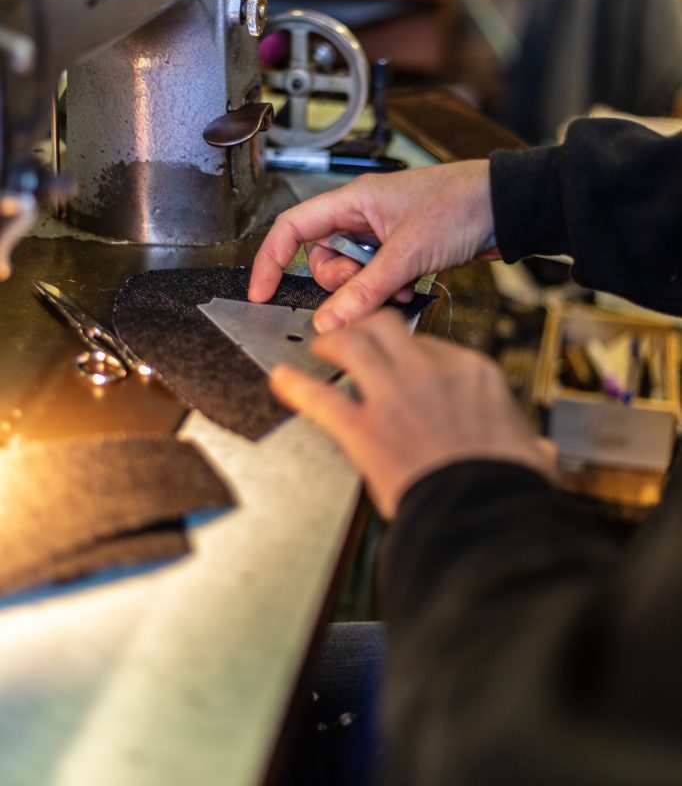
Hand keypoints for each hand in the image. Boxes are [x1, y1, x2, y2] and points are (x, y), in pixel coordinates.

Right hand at [249, 160, 498, 332]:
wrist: (508, 206)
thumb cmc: (461, 205)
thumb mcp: (407, 252)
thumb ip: (366, 289)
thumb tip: (329, 321)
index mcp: (353, 201)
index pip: (293, 228)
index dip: (272, 259)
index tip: (263, 292)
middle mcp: (362, 215)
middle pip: (323, 258)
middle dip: (340, 283)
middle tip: (367, 288)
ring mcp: (383, 234)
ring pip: (352, 273)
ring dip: (369, 290)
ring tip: (400, 287)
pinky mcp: (403, 250)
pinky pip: (378, 279)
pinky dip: (389, 290)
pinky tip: (412, 287)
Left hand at [270, 311, 558, 518]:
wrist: (482, 515)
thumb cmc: (506, 487)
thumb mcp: (532, 456)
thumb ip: (531, 447)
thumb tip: (542, 454)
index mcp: (473, 373)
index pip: (432, 344)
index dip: (410, 350)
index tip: (401, 359)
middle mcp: (430, 371)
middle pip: (387, 326)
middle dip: (366, 326)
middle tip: (352, 334)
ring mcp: (393, 394)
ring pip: (352, 344)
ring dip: (331, 343)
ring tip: (319, 348)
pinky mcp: (363, 427)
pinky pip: (320, 396)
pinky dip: (296, 387)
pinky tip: (282, 380)